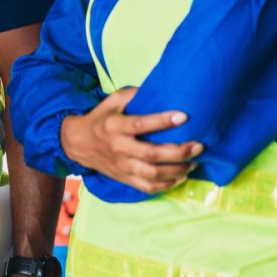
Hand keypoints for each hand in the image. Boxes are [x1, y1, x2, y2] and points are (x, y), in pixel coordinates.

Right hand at [60, 87, 202, 193]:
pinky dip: (166, 185)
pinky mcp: (124, 178)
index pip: (140, 124)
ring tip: (193, 163)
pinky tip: (179, 177)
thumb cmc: (100, 118)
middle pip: (152, 154)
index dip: (163, 121)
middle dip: (179, 152)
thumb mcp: (111, 101)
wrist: (77, 142)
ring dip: (177, 170)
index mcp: (114, 126)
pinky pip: (147, 187)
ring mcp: (121, 165)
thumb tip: (157, 89)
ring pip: (153, 174)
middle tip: (198, 146)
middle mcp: (118, 147)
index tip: (183, 116)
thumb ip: (132, 95)